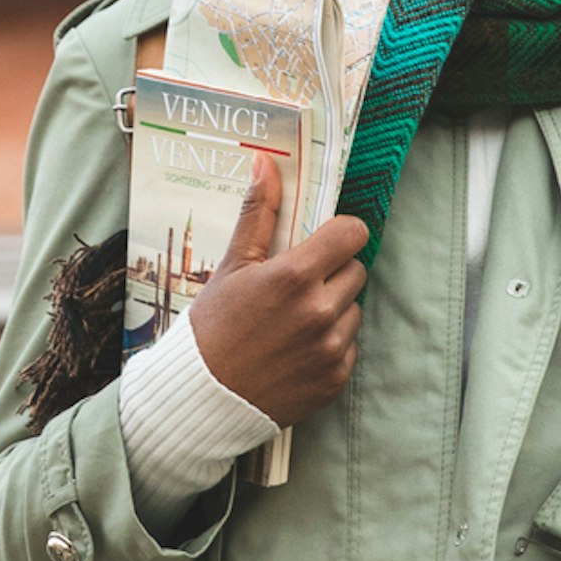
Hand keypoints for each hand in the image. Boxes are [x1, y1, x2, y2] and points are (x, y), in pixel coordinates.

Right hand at [184, 154, 366, 423]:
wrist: (203, 398)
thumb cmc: (213, 327)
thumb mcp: (232, 265)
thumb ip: (258, 213)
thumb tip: (266, 162)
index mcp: (294, 276)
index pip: (353, 233)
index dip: (339, 233)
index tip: (323, 242)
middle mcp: (320, 312)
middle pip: (356, 270)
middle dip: (333, 273)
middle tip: (296, 287)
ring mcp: (331, 348)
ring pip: (355, 310)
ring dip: (334, 309)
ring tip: (292, 322)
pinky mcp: (336, 379)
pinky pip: (349, 346)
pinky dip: (330, 345)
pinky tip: (296, 350)